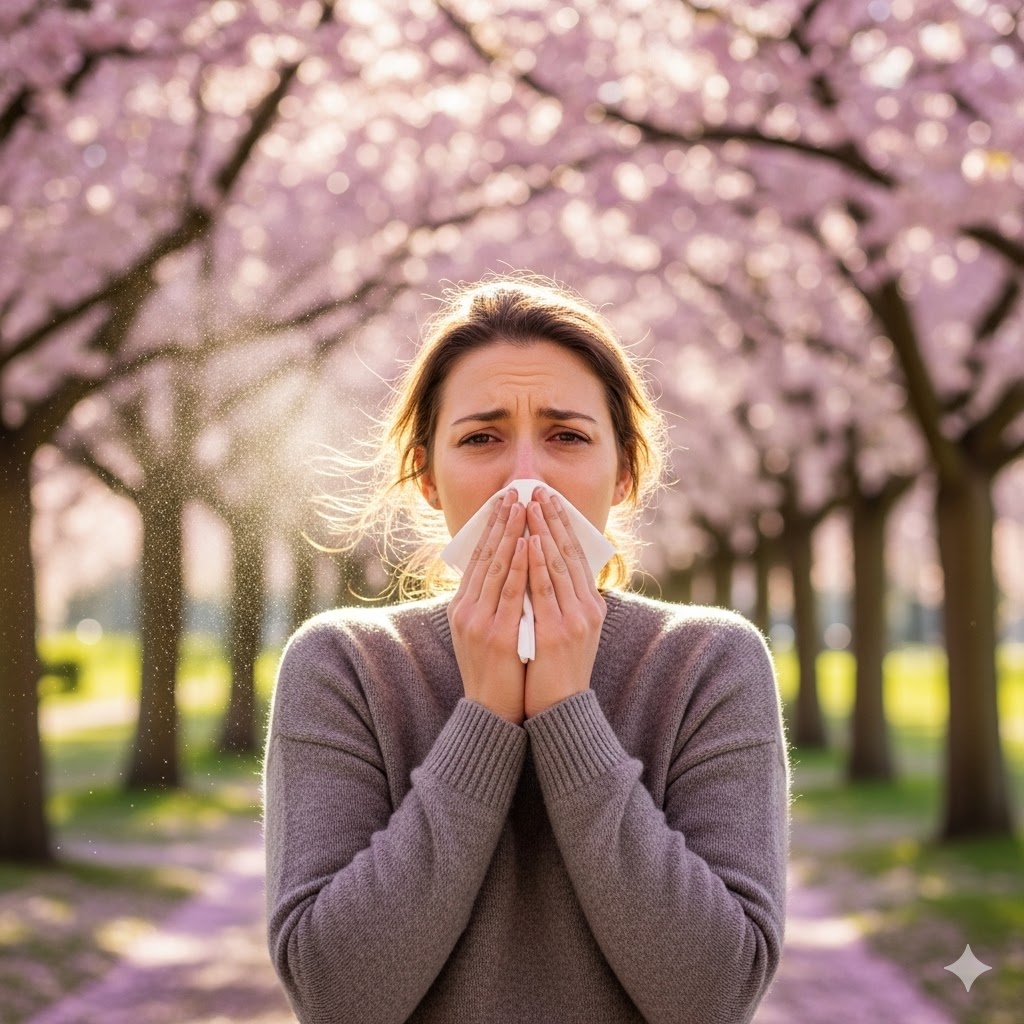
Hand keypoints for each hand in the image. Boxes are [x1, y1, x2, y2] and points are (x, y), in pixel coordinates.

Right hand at [447, 487, 528, 725]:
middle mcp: (465, 610)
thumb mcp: (485, 632)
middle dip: (501, 521)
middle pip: (485, 556)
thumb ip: (492, 602)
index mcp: (462, 607)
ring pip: (496, 567)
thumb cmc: (497, 672)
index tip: (505, 501)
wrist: (492, 713)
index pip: (477, 558)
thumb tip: (511, 570)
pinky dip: (518, 564)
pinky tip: (527, 543)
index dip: (492, 527)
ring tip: (522, 506)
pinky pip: (510, 592)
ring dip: (511, 533)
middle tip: (513, 492)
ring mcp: (478, 621)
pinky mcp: (495, 634)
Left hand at [523, 486, 606, 719]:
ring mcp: (575, 620)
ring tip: (531, 505)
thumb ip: (556, 601)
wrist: (558, 711)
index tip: (549, 500)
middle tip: (539, 490)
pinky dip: (537, 563)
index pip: (576, 556)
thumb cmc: (554, 671)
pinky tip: (529, 541)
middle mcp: (588, 609)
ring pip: (557, 565)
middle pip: (569, 553)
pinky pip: (545, 590)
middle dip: (553, 519)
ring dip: (543, 531)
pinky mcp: (558, 633)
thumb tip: (535, 569)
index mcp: (591, 606)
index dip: (563, 525)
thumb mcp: (564, 631)